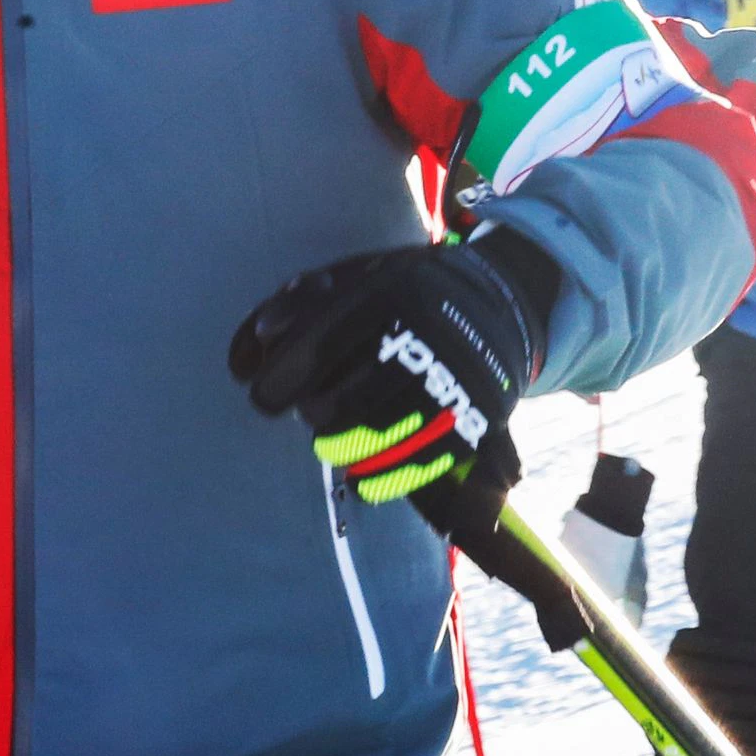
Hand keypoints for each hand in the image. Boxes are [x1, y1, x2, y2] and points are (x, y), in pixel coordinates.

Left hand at [230, 232, 558, 538]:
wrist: (496, 300)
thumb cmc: (403, 291)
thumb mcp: (355, 275)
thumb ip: (299, 301)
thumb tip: (258, 337)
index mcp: (387, 293)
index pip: (316, 347)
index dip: (279, 381)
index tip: (263, 399)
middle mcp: (422, 334)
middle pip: (342, 402)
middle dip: (313, 416)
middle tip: (311, 413)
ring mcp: (453, 378)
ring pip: (378, 437)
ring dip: (343, 450)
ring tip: (333, 445)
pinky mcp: (477, 414)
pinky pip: (422, 461)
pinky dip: (385, 478)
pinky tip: (362, 480)